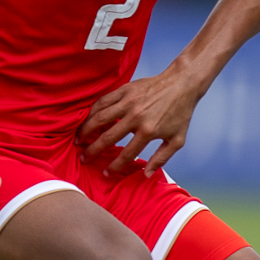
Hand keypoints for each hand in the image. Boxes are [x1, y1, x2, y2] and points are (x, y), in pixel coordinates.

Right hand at [76, 66, 205, 173]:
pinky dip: (92, 111)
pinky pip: (103, 101)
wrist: (182, 84)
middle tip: (83, 158)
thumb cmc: (181, 113)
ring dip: (86, 130)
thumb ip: (161, 158)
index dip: (114, 166)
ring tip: (78, 140)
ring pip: (100, 118)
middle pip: (107, 137)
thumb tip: (145, 174)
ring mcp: (128, 102)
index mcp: (148, 131)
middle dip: (93, 150)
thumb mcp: (177, 140)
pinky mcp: (125, 90)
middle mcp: (136, 117)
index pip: (126, 153)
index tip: (105, 172)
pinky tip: (87, 120)